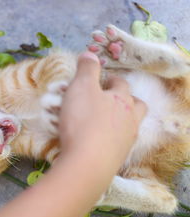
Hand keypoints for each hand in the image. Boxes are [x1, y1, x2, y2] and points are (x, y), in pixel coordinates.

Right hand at [59, 51, 146, 172]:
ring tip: (104, 121)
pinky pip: (119, 143)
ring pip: (130, 125)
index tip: (101, 80)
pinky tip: (98, 141)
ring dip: (120, 120)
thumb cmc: (83, 120)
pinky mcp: (118, 157)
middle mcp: (130, 119)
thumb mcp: (81, 87)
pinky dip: (111, 138)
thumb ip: (86, 69)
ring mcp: (126, 140)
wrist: (87, 162)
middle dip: (125, 100)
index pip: (121, 84)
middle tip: (109, 100)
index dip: (111, 80)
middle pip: (136, 105)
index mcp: (123, 99)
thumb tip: (90, 54)